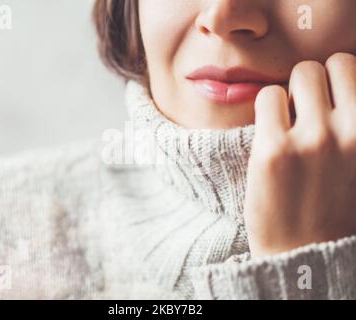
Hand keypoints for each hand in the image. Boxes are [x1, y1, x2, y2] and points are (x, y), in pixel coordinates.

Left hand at [244, 52, 355, 257]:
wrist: (306, 254)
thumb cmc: (336, 207)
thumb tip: (341, 88)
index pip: (353, 66)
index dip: (336, 80)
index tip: (326, 98)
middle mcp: (354, 130)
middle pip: (324, 66)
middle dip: (312, 83)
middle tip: (304, 108)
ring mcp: (313, 139)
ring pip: (298, 76)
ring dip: (289, 94)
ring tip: (288, 120)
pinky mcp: (274, 150)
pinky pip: (267, 97)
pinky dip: (268, 108)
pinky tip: (271, 132)